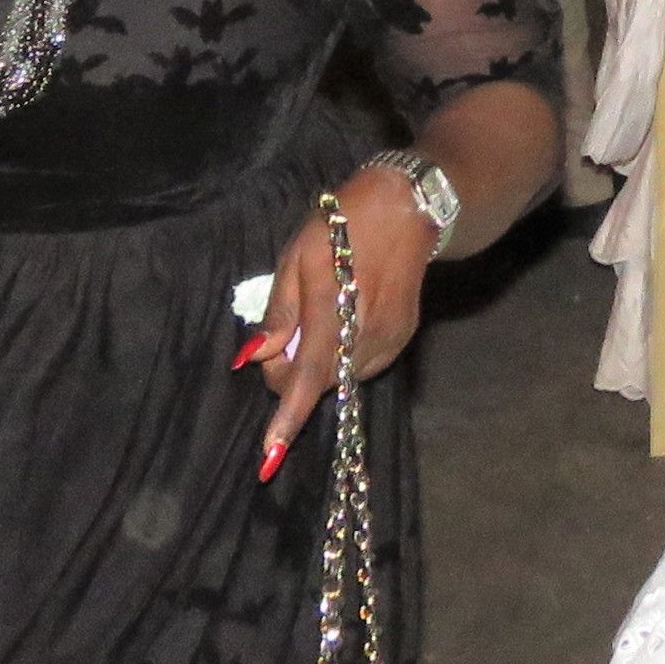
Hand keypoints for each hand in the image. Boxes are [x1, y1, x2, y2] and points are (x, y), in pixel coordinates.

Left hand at [240, 167, 442, 481]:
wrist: (408, 209)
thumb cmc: (342, 224)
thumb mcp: (297, 254)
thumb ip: (279, 310)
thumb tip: (256, 357)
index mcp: (333, 306)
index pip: (307, 375)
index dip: (287, 416)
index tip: (270, 454)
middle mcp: (366, 331)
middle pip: (318, 382)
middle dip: (290, 373)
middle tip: (279, 339)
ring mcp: (389, 338)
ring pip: (340, 378)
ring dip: (317, 365)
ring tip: (317, 321)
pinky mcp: (402, 339)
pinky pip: (361, 366)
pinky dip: (341, 358)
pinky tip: (343, 324)